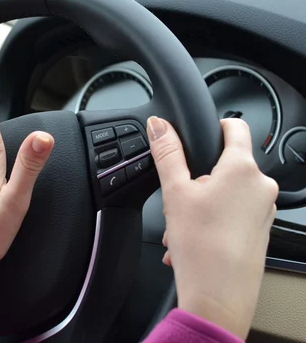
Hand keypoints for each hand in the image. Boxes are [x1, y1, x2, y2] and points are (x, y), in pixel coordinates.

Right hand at [148, 116, 277, 338]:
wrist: (218, 297)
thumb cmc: (202, 247)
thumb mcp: (175, 192)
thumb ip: (167, 153)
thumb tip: (159, 126)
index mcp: (242, 168)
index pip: (236, 127)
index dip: (214, 127)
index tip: (198, 138)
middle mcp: (261, 186)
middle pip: (224, 166)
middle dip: (196, 180)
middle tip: (177, 201)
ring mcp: (263, 210)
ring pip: (226, 193)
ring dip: (199, 205)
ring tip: (179, 228)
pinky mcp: (260, 231)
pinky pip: (232, 215)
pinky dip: (210, 222)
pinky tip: (189, 241)